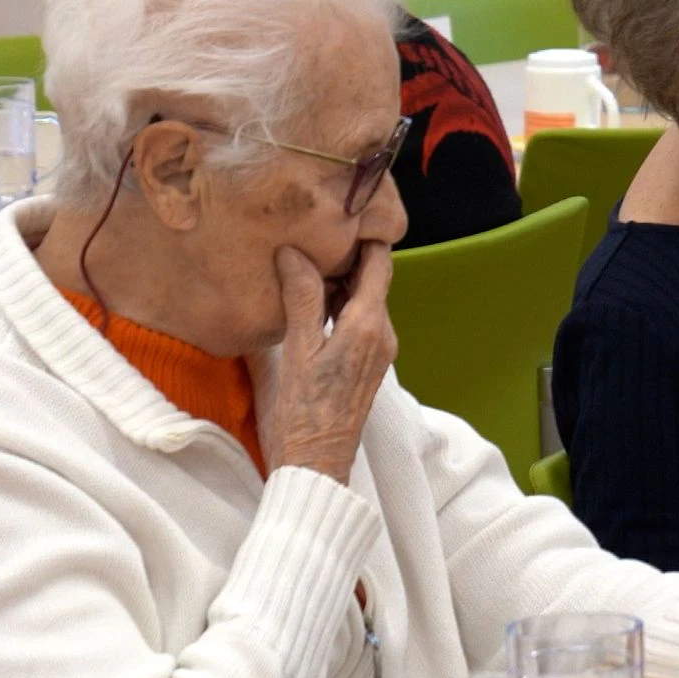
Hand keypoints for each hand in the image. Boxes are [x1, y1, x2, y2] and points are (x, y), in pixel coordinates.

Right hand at [258, 242, 395, 483]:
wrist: (318, 463)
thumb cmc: (306, 412)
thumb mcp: (299, 349)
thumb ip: (301, 298)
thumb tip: (295, 252)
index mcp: (371, 325)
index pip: (380, 264)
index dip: (365, 236)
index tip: (342, 214)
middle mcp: (383, 334)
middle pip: (372, 279)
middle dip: (347, 256)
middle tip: (315, 232)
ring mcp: (378, 351)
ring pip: (363, 300)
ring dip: (340, 281)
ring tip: (305, 261)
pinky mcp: (366, 364)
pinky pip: (357, 321)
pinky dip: (338, 304)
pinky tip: (308, 301)